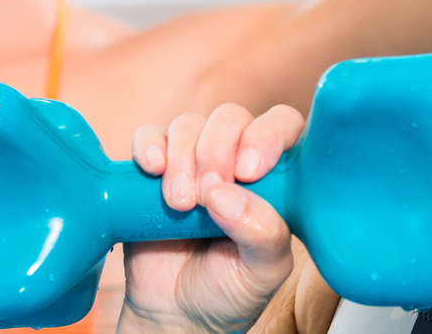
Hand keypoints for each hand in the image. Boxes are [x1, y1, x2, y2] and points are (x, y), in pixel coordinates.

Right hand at [118, 104, 305, 333]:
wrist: (175, 315)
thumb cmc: (230, 290)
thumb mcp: (263, 271)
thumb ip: (262, 234)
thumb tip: (226, 194)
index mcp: (274, 176)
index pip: (283, 125)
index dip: (268, 135)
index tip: (249, 171)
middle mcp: (234, 159)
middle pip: (231, 118)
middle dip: (218, 150)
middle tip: (207, 196)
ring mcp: (192, 161)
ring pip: (189, 125)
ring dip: (182, 158)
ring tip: (180, 204)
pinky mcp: (153, 171)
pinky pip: (148, 136)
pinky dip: (149, 146)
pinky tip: (152, 169)